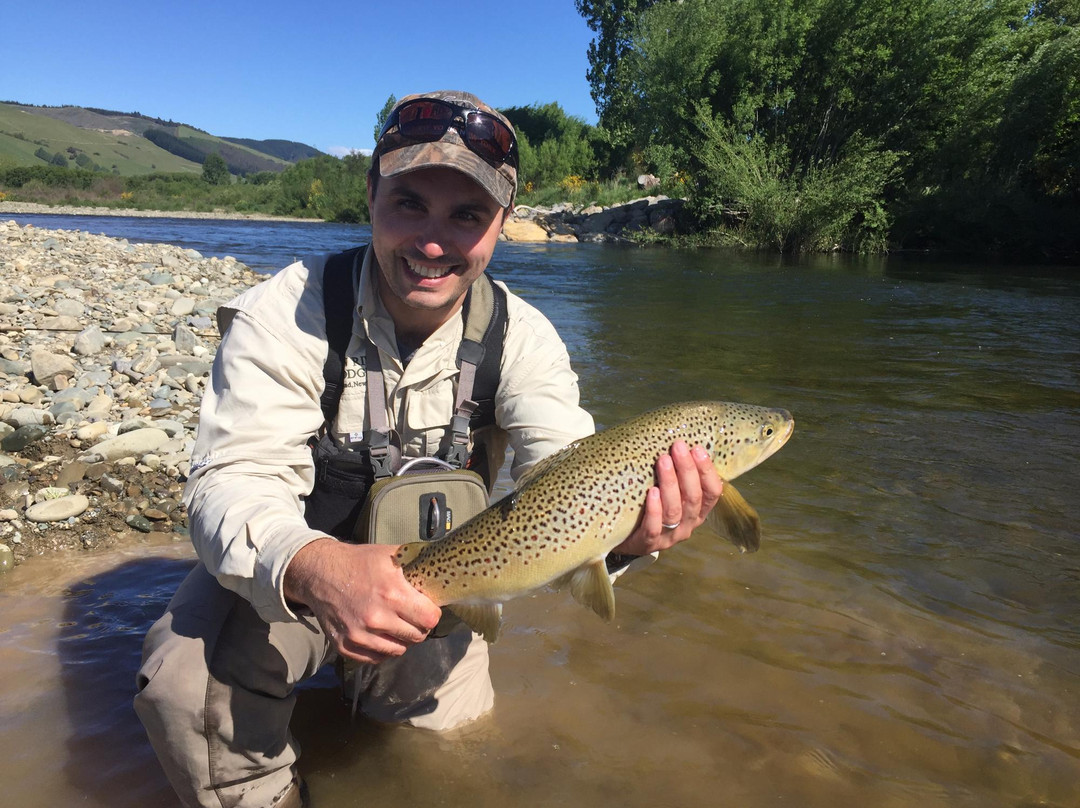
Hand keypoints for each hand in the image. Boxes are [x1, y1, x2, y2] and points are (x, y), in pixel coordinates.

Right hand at [284, 538, 441, 664]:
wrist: (320, 572)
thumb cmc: (360, 562)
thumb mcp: (391, 554)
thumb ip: (418, 563)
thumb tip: (443, 569)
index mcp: (392, 594)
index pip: (430, 619)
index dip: (432, 613)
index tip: (428, 608)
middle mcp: (377, 618)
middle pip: (417, 637)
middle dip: (419, 626)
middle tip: (412, 616)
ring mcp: (359, 635)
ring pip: (398, 650)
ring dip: (401, 640)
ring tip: (396, 625)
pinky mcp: (345, 646)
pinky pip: (376, 658)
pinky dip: (382, 649)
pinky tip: (380, 635)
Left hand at [613, 441, 722, 555]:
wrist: (623, 536)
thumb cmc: (650, 505)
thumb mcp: (668, 490)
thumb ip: (676, 472)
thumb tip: (674, 436)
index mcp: (697, 510)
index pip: (712, 492)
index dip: (707, 471)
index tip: (697, 448)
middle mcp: (687, 524)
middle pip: (693, 498)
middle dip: (687, 470)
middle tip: (678, 447)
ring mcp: (669, 536)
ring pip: (675, 511)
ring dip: (671, 484)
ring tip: (663, 461)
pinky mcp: (648, 543)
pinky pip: (653, 528)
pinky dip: (654, 510)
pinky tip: (652, 493)